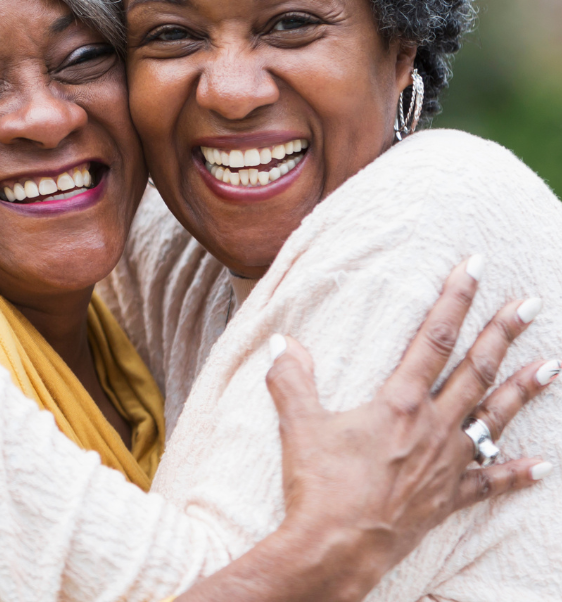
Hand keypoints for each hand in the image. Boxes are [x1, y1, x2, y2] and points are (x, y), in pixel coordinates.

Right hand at [257, 256, 554, 600]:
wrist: (336, 548)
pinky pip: (491, 483)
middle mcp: (433, 428)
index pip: (433, 338)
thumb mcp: (299, 422)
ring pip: (494, 419)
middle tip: (530, 304)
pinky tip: (544, 465)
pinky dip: (518, 473)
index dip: (455, 299)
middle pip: (476, 371)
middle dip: (503, 333)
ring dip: (524, 391)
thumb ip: (291, 377)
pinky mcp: (448, 500)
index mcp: (399, 403)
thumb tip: (281, 342)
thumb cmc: (319, 483)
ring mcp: (447, 465)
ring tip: (552, 366)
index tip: (475, 268)